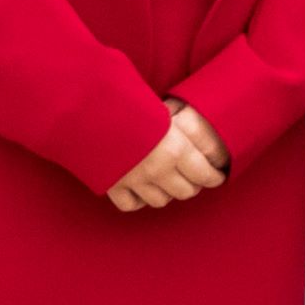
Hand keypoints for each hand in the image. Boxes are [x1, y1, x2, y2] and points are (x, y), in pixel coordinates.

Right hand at [104, 103, 227, 212]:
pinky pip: (131, 204)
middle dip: (193, 185)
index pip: (205, 174)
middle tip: (193, 178)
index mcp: (175, 148)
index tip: (218, 176)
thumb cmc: (128, 100)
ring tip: (168, 182)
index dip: (214, 177)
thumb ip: (181, 129)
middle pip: (186, 191)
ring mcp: (134, 180)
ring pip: (161, 201)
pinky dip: (138, 199)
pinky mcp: (112, 185)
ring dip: (167, 192)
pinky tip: (141, 189)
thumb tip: (197, 140)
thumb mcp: (163, 110)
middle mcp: (157, 169)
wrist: (87, 107)